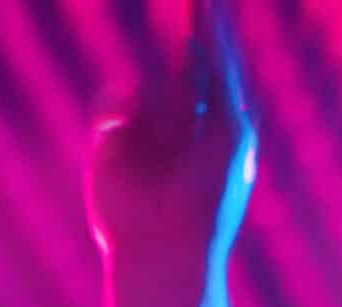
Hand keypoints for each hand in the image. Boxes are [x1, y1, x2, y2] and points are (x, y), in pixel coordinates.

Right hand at [87, 2, 256, 266]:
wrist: (165, 247)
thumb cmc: (208, 198)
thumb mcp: (229, 133)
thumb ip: (219, 81)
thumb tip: (198, 38)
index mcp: (220, 120)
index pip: (214, 61)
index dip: (209, 24)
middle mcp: (184, 121)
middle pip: (180, 63)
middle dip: (188, 54)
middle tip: (192, 68)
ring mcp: (146, 130)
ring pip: (148, 82)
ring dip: (158, 105)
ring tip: (167, 143)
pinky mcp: (112, 142)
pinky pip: (113, 101)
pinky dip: (121, 110)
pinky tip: (125, 128)